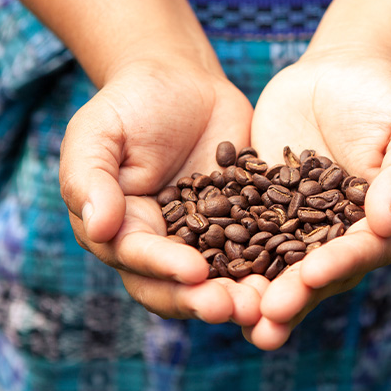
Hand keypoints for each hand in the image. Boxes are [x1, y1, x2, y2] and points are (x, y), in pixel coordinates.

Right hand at [59, 59, 265, 325]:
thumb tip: (97, 228)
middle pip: (181, 286)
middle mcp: (165, 247)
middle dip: (206, 300)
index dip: (165, 269)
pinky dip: (277, 267)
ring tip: (268, 303)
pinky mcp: (247, 225)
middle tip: (236, 308)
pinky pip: (263, 250)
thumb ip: (90, 178)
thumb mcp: (98, 132)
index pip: (140, 259)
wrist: (182, 82)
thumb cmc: (129, 104)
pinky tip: (299, 273)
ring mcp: (209, 240)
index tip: (194, 272)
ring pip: (223, 279)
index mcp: (122, 232)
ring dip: (244, 296)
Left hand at [244, 51, 390, 348]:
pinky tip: (201, 274)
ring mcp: (305, 229)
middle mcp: (345, 239)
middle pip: (320, 274)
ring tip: (233, 318)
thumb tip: (387, 222)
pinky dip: (227, 256)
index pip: (364, 251)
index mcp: (388, 227)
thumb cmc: (388, 99)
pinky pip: (247, 236)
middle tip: (267, 319)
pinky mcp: (269, 211)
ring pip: (281, 267)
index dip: (339, 265)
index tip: (312, 276)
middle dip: (294, 296)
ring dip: (259, 294)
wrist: (343, 73)